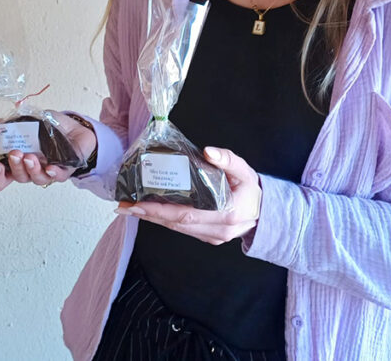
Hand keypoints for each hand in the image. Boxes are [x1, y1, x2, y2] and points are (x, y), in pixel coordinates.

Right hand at [0, 111, 96, 191]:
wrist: (74, 125)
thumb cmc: (48, 127)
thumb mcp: (21, 121)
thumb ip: (0, 125)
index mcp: (18, 161)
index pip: (3, 177)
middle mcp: (31, 169)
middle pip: (19, 177)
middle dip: (15, 167)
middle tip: (15, 154)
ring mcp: (47, 171)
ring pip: (37, 178)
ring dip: (32, 169)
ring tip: (30, 157)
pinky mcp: (65, 170)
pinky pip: (58, 177)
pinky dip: (53, 173)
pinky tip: (50, 167)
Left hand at [115, 146, 261, 245]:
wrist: (266, 213)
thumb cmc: (252, 190)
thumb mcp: (245, 170)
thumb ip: (228, 160)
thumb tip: (208, 151)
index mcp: (227, 213)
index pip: (186, 213)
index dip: (160, 211)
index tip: (138, 205)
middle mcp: (217, 230)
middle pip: (176, 224)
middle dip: (148, 215)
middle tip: (124, 207)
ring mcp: (212, 237)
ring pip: (177, 229)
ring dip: (153, 219)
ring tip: (130, 208)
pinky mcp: (208, 238)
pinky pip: (182, 230)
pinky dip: (164, 221)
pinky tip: (150, 212)